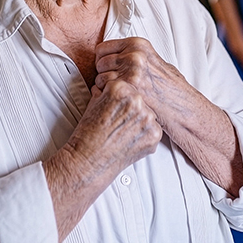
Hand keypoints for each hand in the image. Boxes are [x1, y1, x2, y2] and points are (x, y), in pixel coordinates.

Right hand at [44, 79, 161, 242]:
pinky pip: (154, 129)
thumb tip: (111, 82)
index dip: (121, 97)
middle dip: (132, 108)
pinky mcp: (154, 134)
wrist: (88, 159)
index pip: (128, 85)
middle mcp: (136, 100)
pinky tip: (130, 139)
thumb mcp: (94, 102)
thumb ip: (107, 90)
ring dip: (140, 121)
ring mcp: (148, 118)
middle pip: (140, 98)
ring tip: (123, 131)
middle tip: (119, 121)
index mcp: (120, 88)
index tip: (115, 106)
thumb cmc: (88, 132)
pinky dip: (145, 134)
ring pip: (149, 113)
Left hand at [94, 37, 186, 120]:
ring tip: (118, 95)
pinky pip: (102, 91)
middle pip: (99, 63)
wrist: (183, 109)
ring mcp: (130, 72)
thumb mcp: (156, 63)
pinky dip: (105, 98)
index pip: (102, 48)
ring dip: (104, 88)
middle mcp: (133, 56)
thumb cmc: (171, 89)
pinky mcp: (127, 90)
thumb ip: (135, 57)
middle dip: (103, 74)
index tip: (107, 70)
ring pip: (99, 78)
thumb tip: (114, 56)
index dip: (102, 61)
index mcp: (138, 45)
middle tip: (114, 86)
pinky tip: (117, 102)